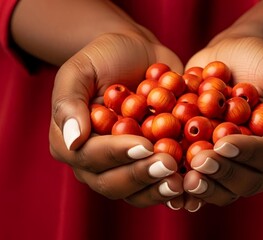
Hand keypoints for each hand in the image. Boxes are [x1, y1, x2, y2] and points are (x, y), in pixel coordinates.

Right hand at [49, 33, 185, 207]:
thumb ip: (69, 102)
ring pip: (136, 192)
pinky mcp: (148, 166)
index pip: (89, 156)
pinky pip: (158, 185)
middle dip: (141, 175)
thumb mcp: (81, 70)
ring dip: (158, 189)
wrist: (139, 55)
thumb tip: (72, 141)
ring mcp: (123, 167)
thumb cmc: (105, 58)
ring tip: (181, 180)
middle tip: (168, 164)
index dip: (116, 154)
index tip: (144, 145)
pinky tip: (192, 186)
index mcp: (70, 143)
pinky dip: (173, 188)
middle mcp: (94, 163)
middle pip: (112, 182)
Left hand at [181, 37, 262, 210]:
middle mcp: (262, 164)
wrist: (227, 57)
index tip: (223, 143)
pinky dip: (188, 190)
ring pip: (224, 189)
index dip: (248, 153)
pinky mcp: (212, 164)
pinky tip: (172, 190)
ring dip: (205, 187)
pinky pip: (202, 184)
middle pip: (247, 181)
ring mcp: (235, 167)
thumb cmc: (260, 60)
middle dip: (222, 172)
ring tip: (184, 179)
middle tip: (199, 161)